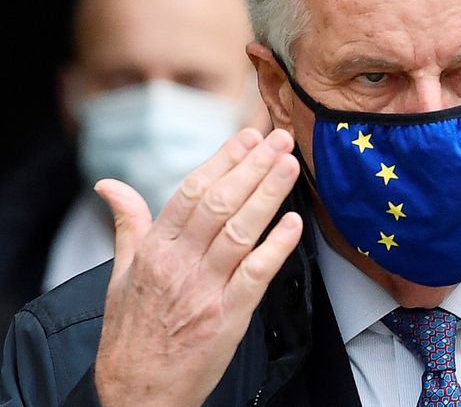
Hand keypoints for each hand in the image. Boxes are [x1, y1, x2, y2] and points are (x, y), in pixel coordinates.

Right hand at [93, 128, 302, 405]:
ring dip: (267, 195)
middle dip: (252, 167)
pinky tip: (293, 223)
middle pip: (220, 204)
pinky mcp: (228, 317)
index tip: (248, 137)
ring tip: (289, 166)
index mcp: (153, 250)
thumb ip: (127, 225)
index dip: (223, 161)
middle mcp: (179, 264)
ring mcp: (205, 290)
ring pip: (240, 231)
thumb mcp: (119, 275)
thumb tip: (109, 185)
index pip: (192, 192)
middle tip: (278, 140)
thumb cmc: (131, 332)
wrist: (137, 394)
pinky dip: (276, 247)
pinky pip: (256, 275)